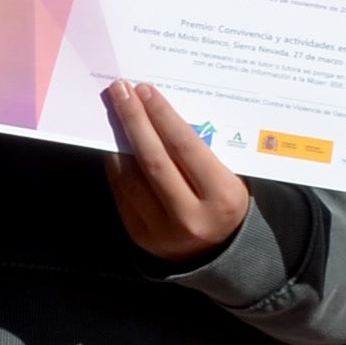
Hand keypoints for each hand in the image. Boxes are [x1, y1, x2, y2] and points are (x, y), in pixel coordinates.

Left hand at [102, 81, 250, 263]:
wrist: (220, 254)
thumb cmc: (227, 202)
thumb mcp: (231, 177)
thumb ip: (203, 150)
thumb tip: (161, 110)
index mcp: (221, 197)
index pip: (185, 147)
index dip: (162, 116)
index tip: (144, 90)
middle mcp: (190, 216)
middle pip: (153, 159)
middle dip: (134, 121)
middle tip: (120, 91)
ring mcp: (162, 230)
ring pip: (131, 178)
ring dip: (118, 141)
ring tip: (113, 112)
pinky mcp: (140, 236)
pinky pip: (122, 193)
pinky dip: (116, 165)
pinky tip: (114, 143)